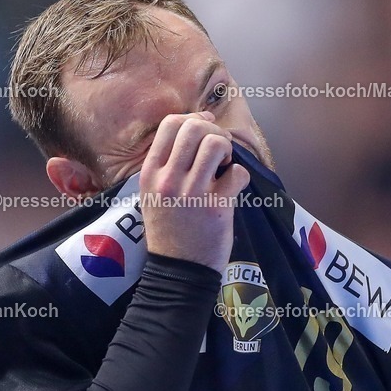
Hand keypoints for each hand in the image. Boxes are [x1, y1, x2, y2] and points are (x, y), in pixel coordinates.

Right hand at [139, 111, 250, 272]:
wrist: (178, 271)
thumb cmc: (169, 229)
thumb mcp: (153, 193)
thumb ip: (169, 161)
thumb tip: (200, 122)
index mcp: (150, 173)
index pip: (169, 124)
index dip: (193, 119)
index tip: (205, 131)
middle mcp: (168, 180)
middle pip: (194, 128)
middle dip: (213, 132)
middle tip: (219, 151)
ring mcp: (192, 193)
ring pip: (216, 144)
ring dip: (227, 150)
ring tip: (224, 166)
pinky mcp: (216, 208)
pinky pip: (237, 173)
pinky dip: (240, 176)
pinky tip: (232, 189)